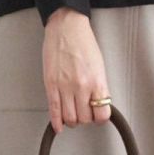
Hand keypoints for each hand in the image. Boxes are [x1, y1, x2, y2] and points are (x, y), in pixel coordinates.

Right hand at [43, 8, 111, 131]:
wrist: (67, 28)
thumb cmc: (83, 43)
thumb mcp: (99, 66)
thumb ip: (99, 86)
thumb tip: (97, 103)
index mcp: (97, 81)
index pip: (102, 114)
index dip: (100, 118)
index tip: (98, 116)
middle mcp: (82, 86)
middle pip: (85, 118)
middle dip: (85, 118)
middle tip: (83, 112)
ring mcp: (65, 86)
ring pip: (70, 118)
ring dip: (72, 120)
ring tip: (72, 114)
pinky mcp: (51, 85)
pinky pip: (54, 110)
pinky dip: (57, 122)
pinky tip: (59, 126)